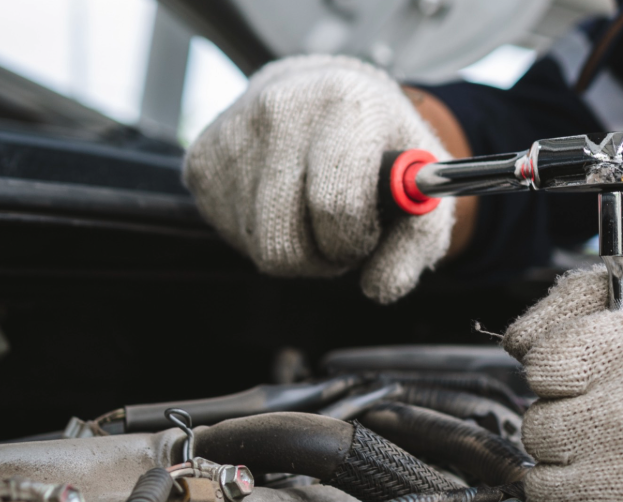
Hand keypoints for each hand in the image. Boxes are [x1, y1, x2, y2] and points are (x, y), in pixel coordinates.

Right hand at [184, 55, 454, 303]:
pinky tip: (284, 205)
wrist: (323, 93)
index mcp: (347, 103)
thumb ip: (417, 243)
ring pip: (258, 244)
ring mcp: (233, 132)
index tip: (366, 234)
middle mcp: (283, 107)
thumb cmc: (378, 147)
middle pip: (286, 238)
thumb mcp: (421, 187)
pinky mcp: (201, 159)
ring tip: (315, 216)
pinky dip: (262, 236)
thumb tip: (381, 288)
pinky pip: (231, 234)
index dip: (354, 240)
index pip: (336, 205)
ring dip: (294, 249)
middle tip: (341, 237)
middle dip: (322, 256)